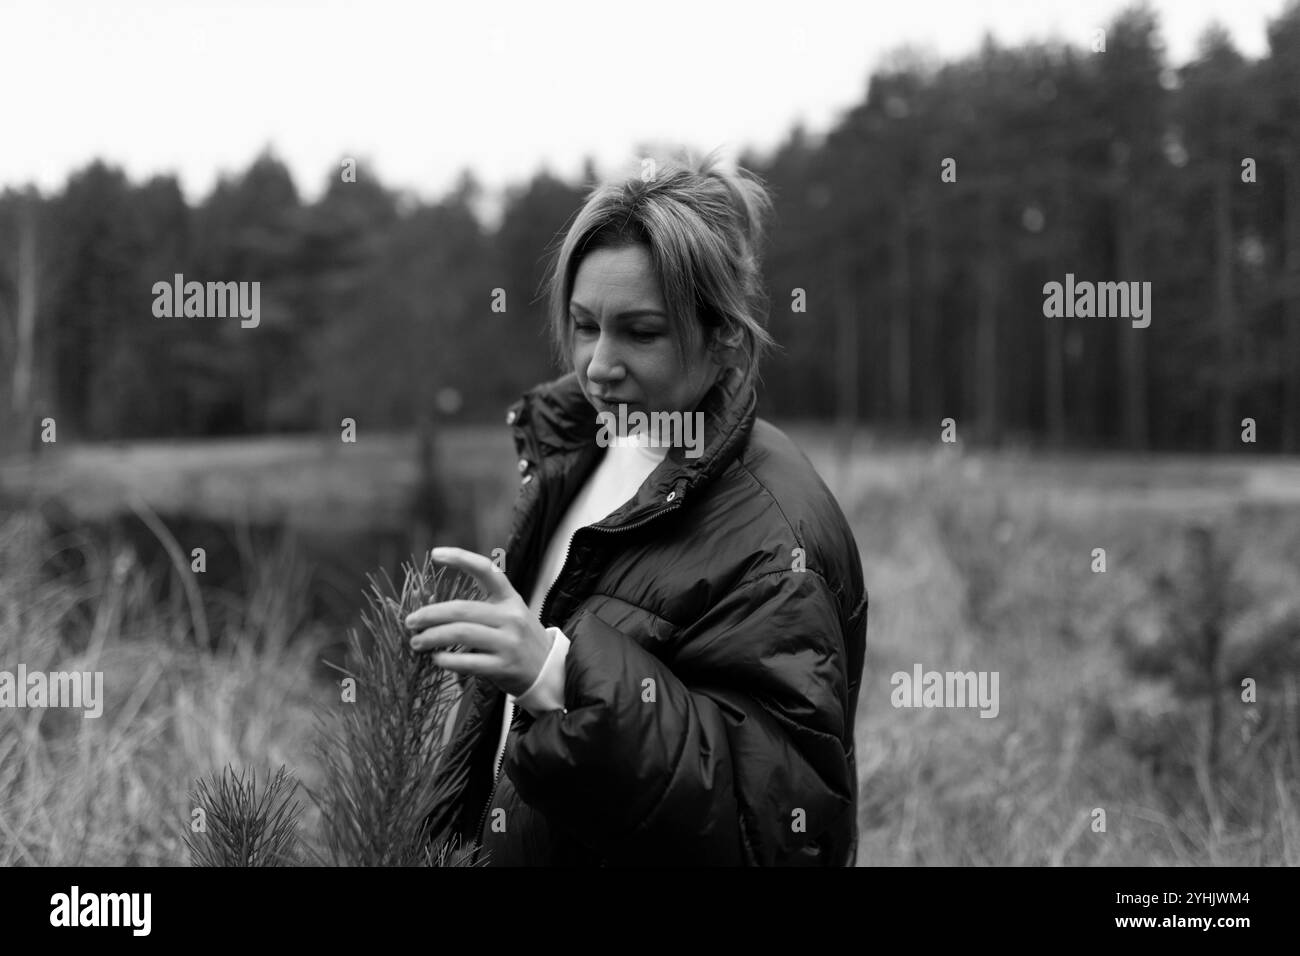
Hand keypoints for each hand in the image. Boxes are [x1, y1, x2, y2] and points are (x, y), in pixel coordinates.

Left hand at [405, 546, 553, 696]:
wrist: (548, 670)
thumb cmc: (517, 639)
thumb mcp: (506, 615)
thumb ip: (476, 609)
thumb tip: (427, 605)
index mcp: (510, 598)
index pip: (486, 570)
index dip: (461, 558)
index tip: (435, 554)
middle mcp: (511, 617)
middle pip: (462, 609)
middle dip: (430, 614)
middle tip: (410, 621)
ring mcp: (509, 642)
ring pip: (461, 634)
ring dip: (432, 637)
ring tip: (416, 642)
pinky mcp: (505, 667)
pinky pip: (468, 662)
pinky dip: (446, 660)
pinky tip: (436, 659)